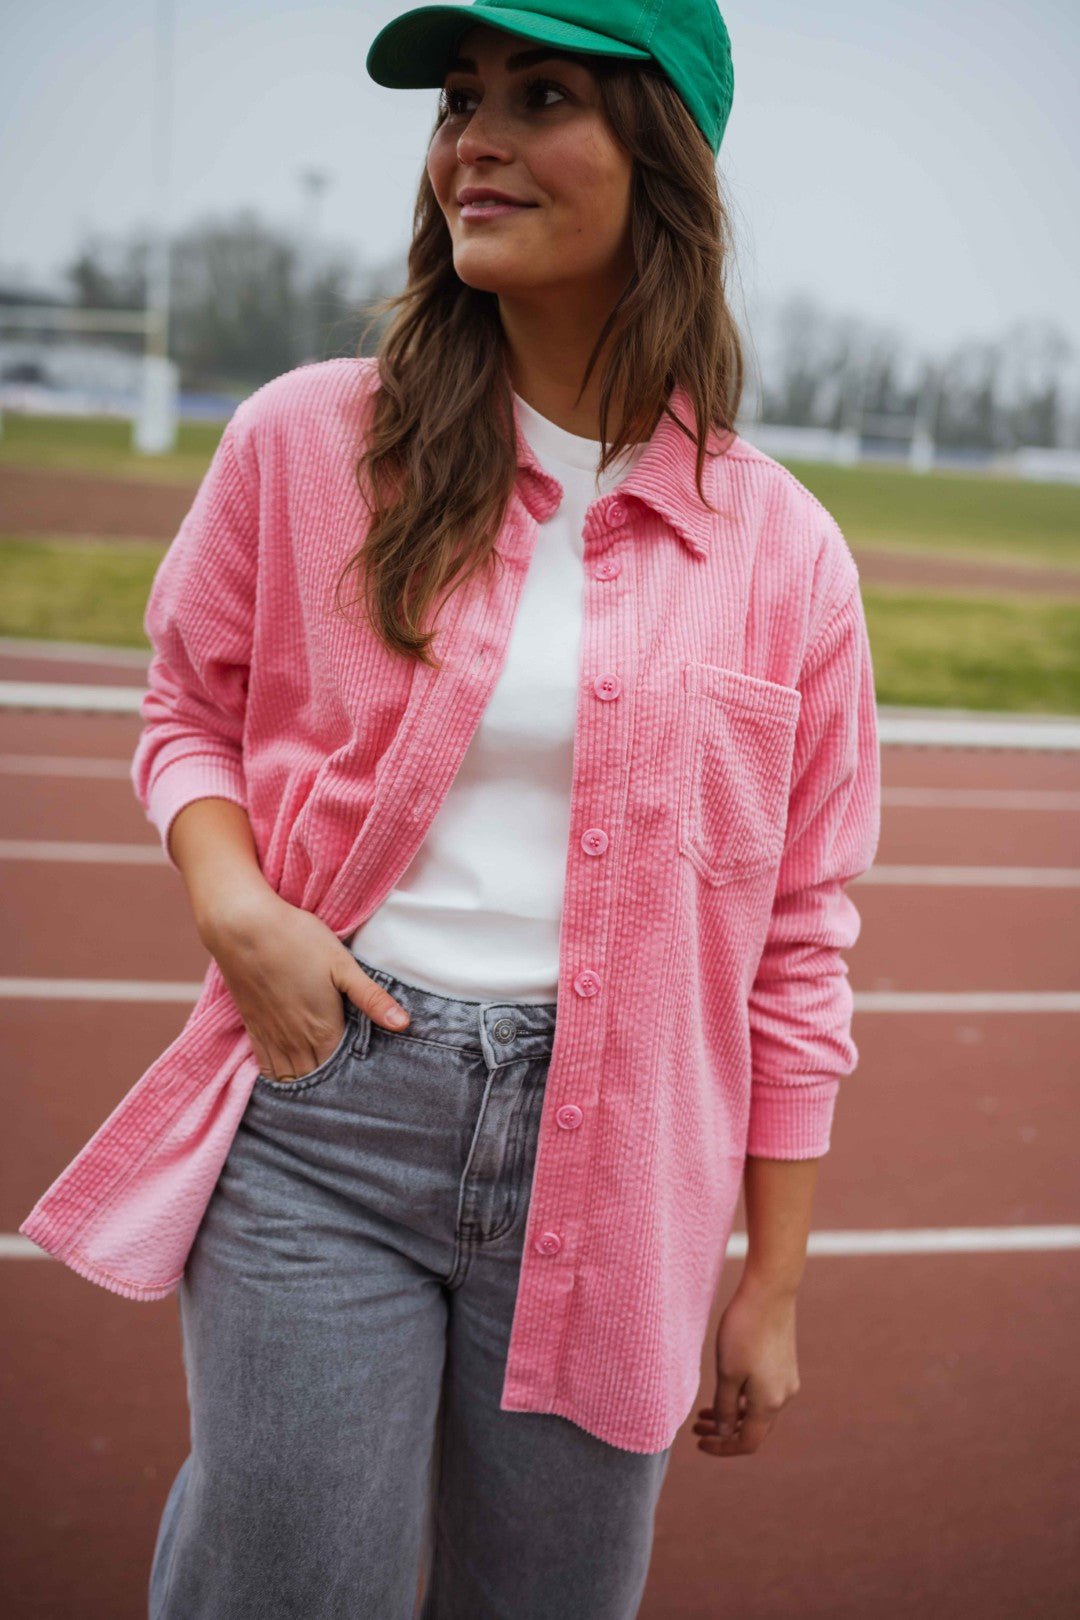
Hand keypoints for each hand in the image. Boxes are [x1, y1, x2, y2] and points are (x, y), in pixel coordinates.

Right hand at [202, 887, 409, 1080]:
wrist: (243, 929)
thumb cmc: (297, 940)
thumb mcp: (342, 965)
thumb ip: (371, 998)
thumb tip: (403, 1024)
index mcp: (324, 1028)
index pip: (343, 1069)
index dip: (356, 1075)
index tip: (368, 1078)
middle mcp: (297, 1041)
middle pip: (318, 1078)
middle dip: (333, 1085)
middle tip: (349, 1089)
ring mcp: (273, 1037)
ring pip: (292, 1077)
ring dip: (307, 1085)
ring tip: (322, 1090)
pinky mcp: (254, 1029)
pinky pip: (268, 1068)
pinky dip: (280, 1078)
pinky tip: (289, 1077)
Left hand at [692, 1275, 800, 1456]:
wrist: (769, 1292)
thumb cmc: (744, 1330)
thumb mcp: (727, 1373)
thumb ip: (725, 1408)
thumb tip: (726, 1433)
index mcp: (769, 1403)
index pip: (747, 1443)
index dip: (722, 1448)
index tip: (699, 1442)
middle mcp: (784, 1397)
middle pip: (753, 1429)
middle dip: (724, 1432)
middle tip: (696, 1428)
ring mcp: (787, 1380)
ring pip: (758, 1411)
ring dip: (732, 1415)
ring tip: (703, 1412)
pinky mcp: (785, 1365)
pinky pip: (763, 1394)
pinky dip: (743, 1399)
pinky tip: (726, 1389)